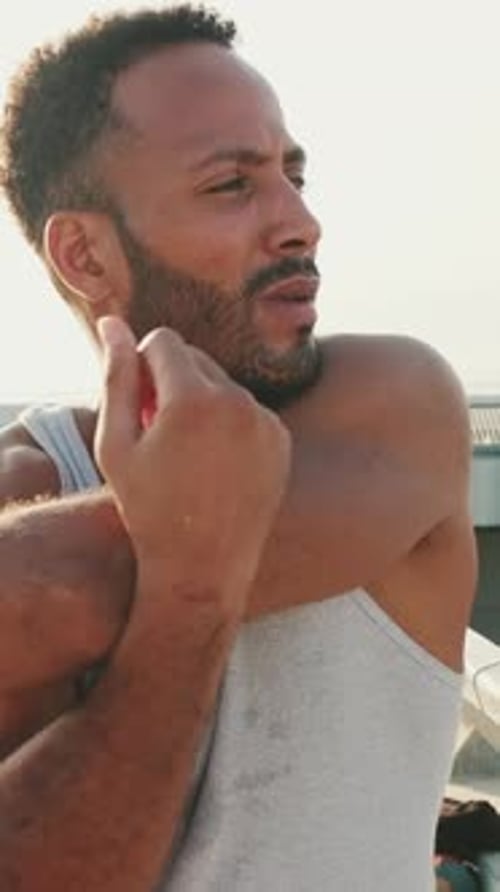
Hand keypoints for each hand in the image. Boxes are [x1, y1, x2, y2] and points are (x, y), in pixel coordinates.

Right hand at [94, 317, 290, 615]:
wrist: (202, 569)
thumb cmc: (147, 509)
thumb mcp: (116, 445)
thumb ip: (115, 377)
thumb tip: (111, 323)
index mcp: (193, 399)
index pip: (163, 340)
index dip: (141, 367)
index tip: (136, 405)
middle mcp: (238, 401)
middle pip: (196, 358)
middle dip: (171, 383)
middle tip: (157, 432)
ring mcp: (266, 421)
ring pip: (222, 383)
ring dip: (200, 402)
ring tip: (185, 452)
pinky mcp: (282, 439)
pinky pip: (248, 409)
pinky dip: (229, 423)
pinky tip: (214, 464)